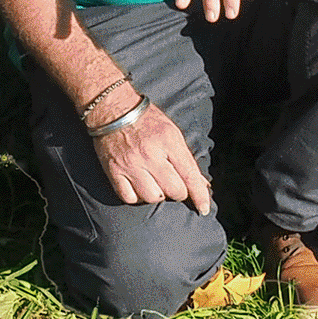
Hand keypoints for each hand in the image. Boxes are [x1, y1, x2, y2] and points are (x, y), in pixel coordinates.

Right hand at [88, 97, 212, 213]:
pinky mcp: (114, 171)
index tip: (204, 209)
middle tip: (173, 184)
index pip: (189, 175)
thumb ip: (186, 158)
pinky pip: (130, 198)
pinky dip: (137, 197)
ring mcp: (131, 164)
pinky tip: (139, 187)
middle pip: (174, 190)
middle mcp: (150, 155)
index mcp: (168, 141)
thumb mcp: (172, 132)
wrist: (114, 109)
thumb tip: (201, 184)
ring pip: (152, 197)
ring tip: (155, 183)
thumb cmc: (147, 120)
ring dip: (157, 194)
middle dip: (178, 192)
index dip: (200, 195)